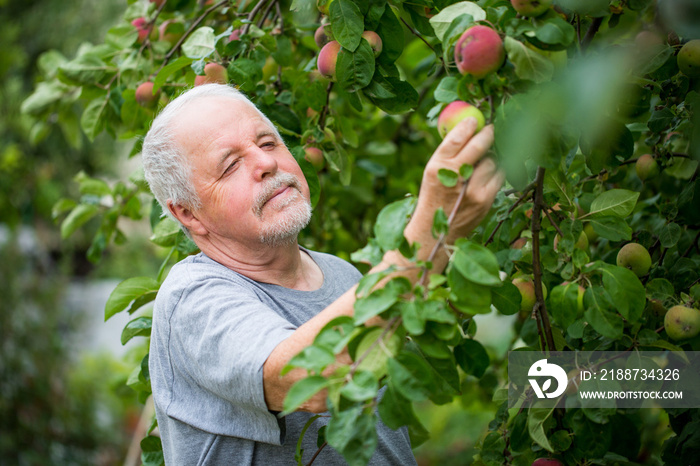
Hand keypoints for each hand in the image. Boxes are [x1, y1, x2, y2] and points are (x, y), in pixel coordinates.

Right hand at [406, 117, 503, 261]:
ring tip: (483, 163)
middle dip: (488, 134)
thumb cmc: (434, 197)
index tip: (475, 120)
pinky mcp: (485, 200)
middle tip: (491, 129)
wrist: (436, 232)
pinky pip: (498, 176)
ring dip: (490, 159)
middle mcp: (455, 175)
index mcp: (437, 166)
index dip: (469, 125)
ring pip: (492, 161)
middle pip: (479, 145)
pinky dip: (496, 173)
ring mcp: (472, 188)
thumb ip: (448, 154)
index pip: (457, 137)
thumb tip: (468, 129)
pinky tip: (489, 176)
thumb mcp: (431, 173)